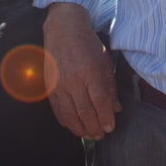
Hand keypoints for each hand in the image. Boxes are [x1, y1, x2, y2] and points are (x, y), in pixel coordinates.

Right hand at [42, 3, 118, 138]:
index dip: (105, 118)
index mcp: (91, 72)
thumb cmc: (87, 45)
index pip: (100, 101)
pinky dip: (66, 121)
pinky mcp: (50, 86)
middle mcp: (74, 80)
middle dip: (95, 127)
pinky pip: (58, 110)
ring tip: (89, 134)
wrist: (63, 30)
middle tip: (101, 134)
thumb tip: (115, 108)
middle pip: (85, 112)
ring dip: (81, 128)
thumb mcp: (104, 61)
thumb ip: (110, 86)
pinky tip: (74, 126)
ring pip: (70, 114)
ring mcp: (60, 84)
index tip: (111, 128)